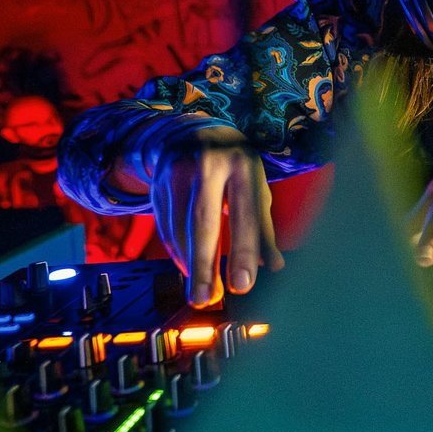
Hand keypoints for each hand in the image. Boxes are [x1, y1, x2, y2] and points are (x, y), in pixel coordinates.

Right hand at [143, 123, 284, 306]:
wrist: (190, 131)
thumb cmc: (234, 167)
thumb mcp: (254, 187)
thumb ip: (263, 227)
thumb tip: (274, 266)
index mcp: (242, 165)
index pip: (244, 214)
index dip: (244, 251)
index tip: (243, 285)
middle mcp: (208, 165)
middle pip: (203, 222)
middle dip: (204, 265)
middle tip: (206, 300)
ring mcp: (177, 171)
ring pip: (179, 227)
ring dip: (189, 264)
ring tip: (202, 292)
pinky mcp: (157, 182)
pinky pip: (164, 225)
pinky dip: (176, 251)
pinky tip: (187, 268)